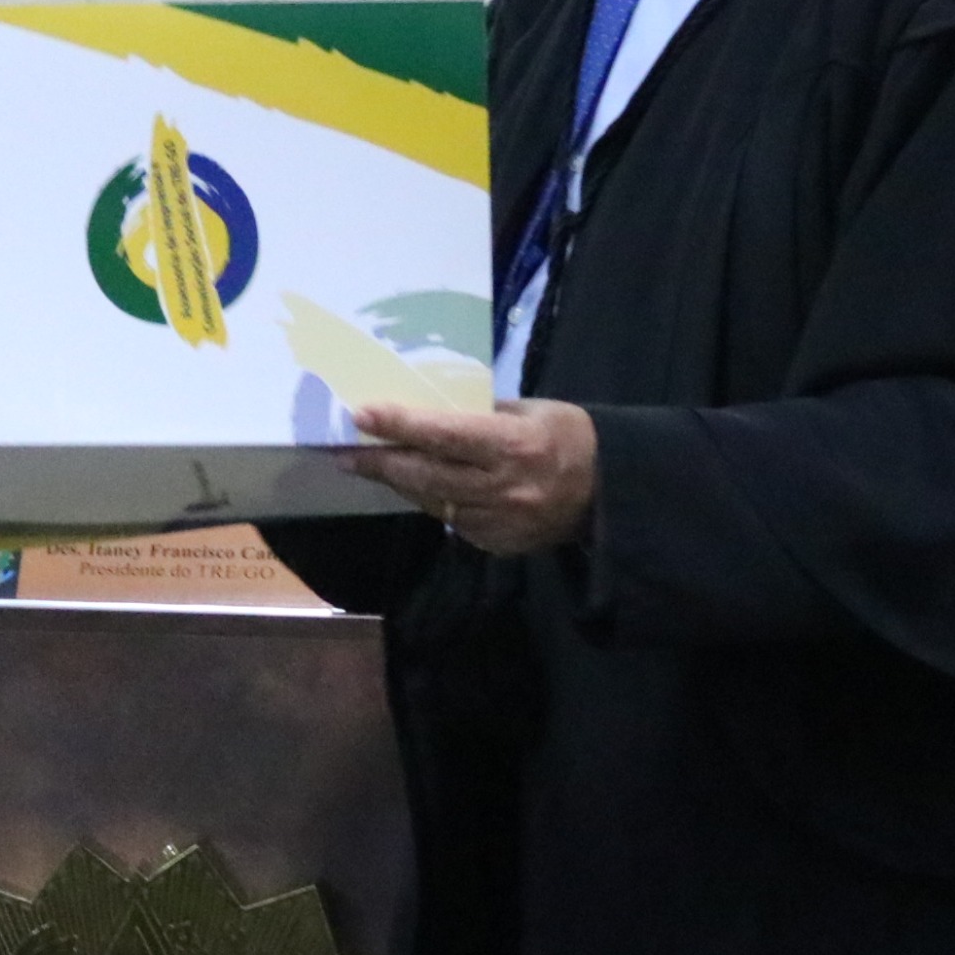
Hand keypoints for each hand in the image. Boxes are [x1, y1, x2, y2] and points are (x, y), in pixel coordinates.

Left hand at [345, 396, 598, 554]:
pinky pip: (453, 520)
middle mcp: (503, 487)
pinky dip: (433, 501)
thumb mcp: (531, 410)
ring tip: (366, 464)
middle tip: (343, 448)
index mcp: (514, 444)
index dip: (400, 425)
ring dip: (399, 482)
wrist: (610, 493)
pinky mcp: (497, 544)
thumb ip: (482, 414)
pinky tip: (417, 486)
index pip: (445, 434)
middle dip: (380, 461)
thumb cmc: (569, 436)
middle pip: (427, 475)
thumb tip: (428, 409)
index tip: (361, 414)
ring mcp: (500, 521)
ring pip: (433, 501)